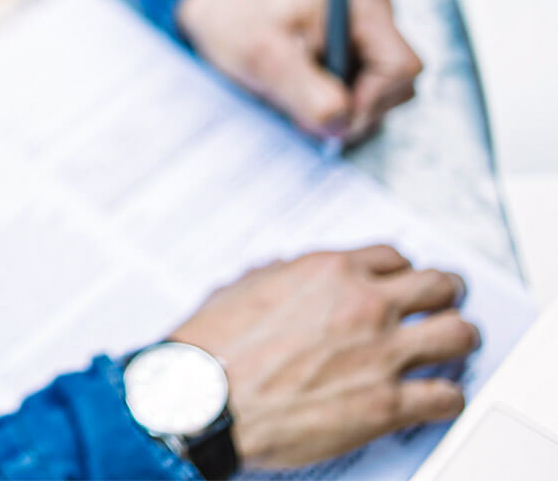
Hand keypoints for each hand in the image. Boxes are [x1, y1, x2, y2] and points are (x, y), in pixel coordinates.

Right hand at [170, 245, 477, 468]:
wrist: (202, 399)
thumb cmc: (211, 349)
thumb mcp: (239, 289)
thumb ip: (274, 276)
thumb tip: (281, 271)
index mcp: (328, 272)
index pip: (393, 257)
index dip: (401, 271)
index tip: (401, 283)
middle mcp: (363, 305)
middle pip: (440, 285)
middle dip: (445, 294)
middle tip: (444, 304)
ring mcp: (381, 354)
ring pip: (459, 334)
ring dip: (459, 340)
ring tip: (454, 348)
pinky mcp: (386, 404)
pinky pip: (446, 396)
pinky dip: (447, 397)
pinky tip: (437, 399)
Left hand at [175, 0, 422, 141]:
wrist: (218, 4)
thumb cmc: (235, 17)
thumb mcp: (262, 56)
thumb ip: (305, 92)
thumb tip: (342, 125)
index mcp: (364, 3)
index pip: (400, 68)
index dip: (369, 104)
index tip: (326, 120)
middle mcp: (376, 14)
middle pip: (397, 86)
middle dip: (353, 110)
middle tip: (300, 112)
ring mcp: (369, 33)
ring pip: (379, 96)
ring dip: (339, 109)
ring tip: (293, 94)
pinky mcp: (356, 51)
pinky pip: (359, 92)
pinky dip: (331, 102)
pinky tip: (299, 90)